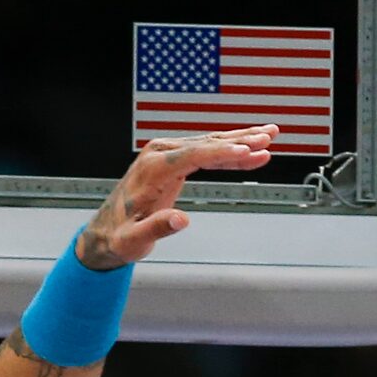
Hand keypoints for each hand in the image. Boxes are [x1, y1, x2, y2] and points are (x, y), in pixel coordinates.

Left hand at [79, 124, 278, 269]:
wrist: (106, 231)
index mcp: (151, 169)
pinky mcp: (173, 160)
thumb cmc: (118, 237)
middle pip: (206, 143)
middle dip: (240, 139)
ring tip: (271, 136)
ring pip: (210, 144)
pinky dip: (229, 151)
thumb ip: (155, 229)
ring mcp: (166, 155)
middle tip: (269, 136)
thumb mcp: (133, 240)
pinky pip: (206, 152)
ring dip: (241, 140)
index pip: (193, 154)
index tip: (247, 150)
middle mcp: (159, 154)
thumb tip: (181, 220)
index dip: (221, 152)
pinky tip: (251, 152)